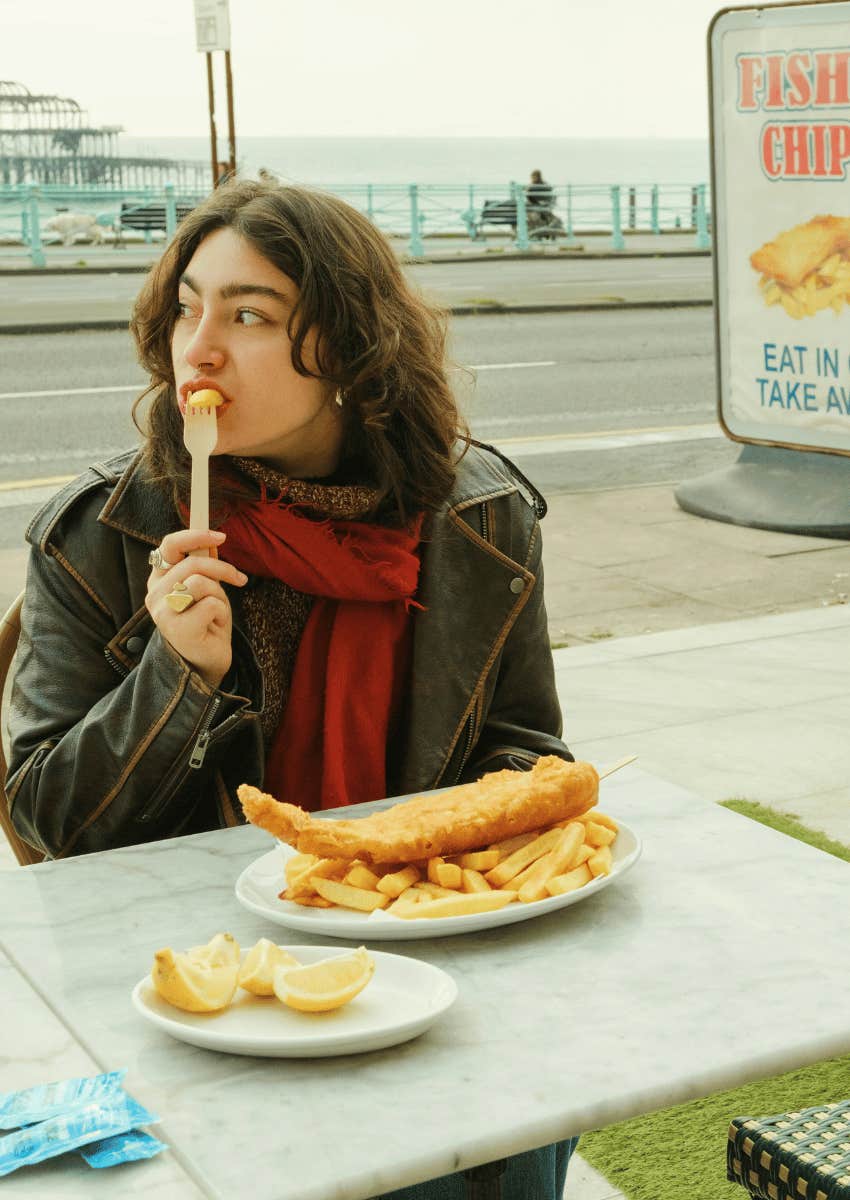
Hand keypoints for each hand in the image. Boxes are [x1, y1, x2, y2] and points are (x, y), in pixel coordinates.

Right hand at [146, 530, 247, 687]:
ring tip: (217, 611)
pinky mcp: (177, 629)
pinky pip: (210, 604)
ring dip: (220, 594)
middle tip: (239, 578)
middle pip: (192, 563)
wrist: (206, 661)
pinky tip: (214, 625)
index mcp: (159, 579)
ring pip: (201, 582)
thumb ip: (205, 565)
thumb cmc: (206, 623)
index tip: (221, 536)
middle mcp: (155, 594)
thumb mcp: (208, 588)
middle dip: (223, 568)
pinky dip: (221, 613)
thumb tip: (211, 540)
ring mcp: (162, 612)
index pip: (169, 545)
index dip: (195, 535)